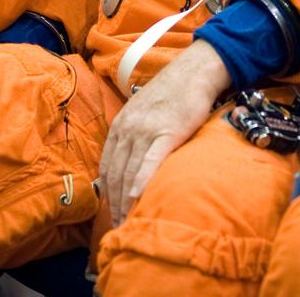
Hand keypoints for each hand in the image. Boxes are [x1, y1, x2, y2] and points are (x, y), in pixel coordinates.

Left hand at [99, 40, 230, 225]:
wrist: (193, 73)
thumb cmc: (172, 93)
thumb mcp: (142, 111)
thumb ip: (133, 134)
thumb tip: (129, 161)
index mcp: (120, 125)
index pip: (106, 166)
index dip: (107, 193)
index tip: (109, 213)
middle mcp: (127, 128)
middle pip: (114, 174)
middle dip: (113, 204)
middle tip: (117, 226)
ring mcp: (145, 130)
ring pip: (129, 172)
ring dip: (125, 200)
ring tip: (128, 221)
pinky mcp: (166, 132)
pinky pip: (149, 162)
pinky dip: (141, 181)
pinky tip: (137, 197)